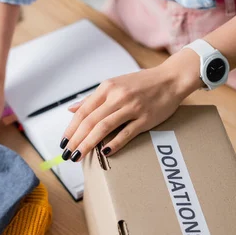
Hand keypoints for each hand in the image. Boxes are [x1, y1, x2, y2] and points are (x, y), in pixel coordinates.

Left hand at [59, 50, 201, 160]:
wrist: (171, 78)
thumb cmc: (142, 83)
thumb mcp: (115, 84)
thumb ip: (93, 98)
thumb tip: (72, 109)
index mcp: (107, 87)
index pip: (83, 111)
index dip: (71, 129)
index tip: (64, 143)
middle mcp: (118, 96)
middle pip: (90, 121)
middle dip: (76, 140)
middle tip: (68, 154)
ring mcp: (132, 107)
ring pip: (104, 127)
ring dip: (88, 144)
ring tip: (79, 156)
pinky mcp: (145, 118)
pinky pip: (126, 133)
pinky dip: (114, 143)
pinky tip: (104, 152)